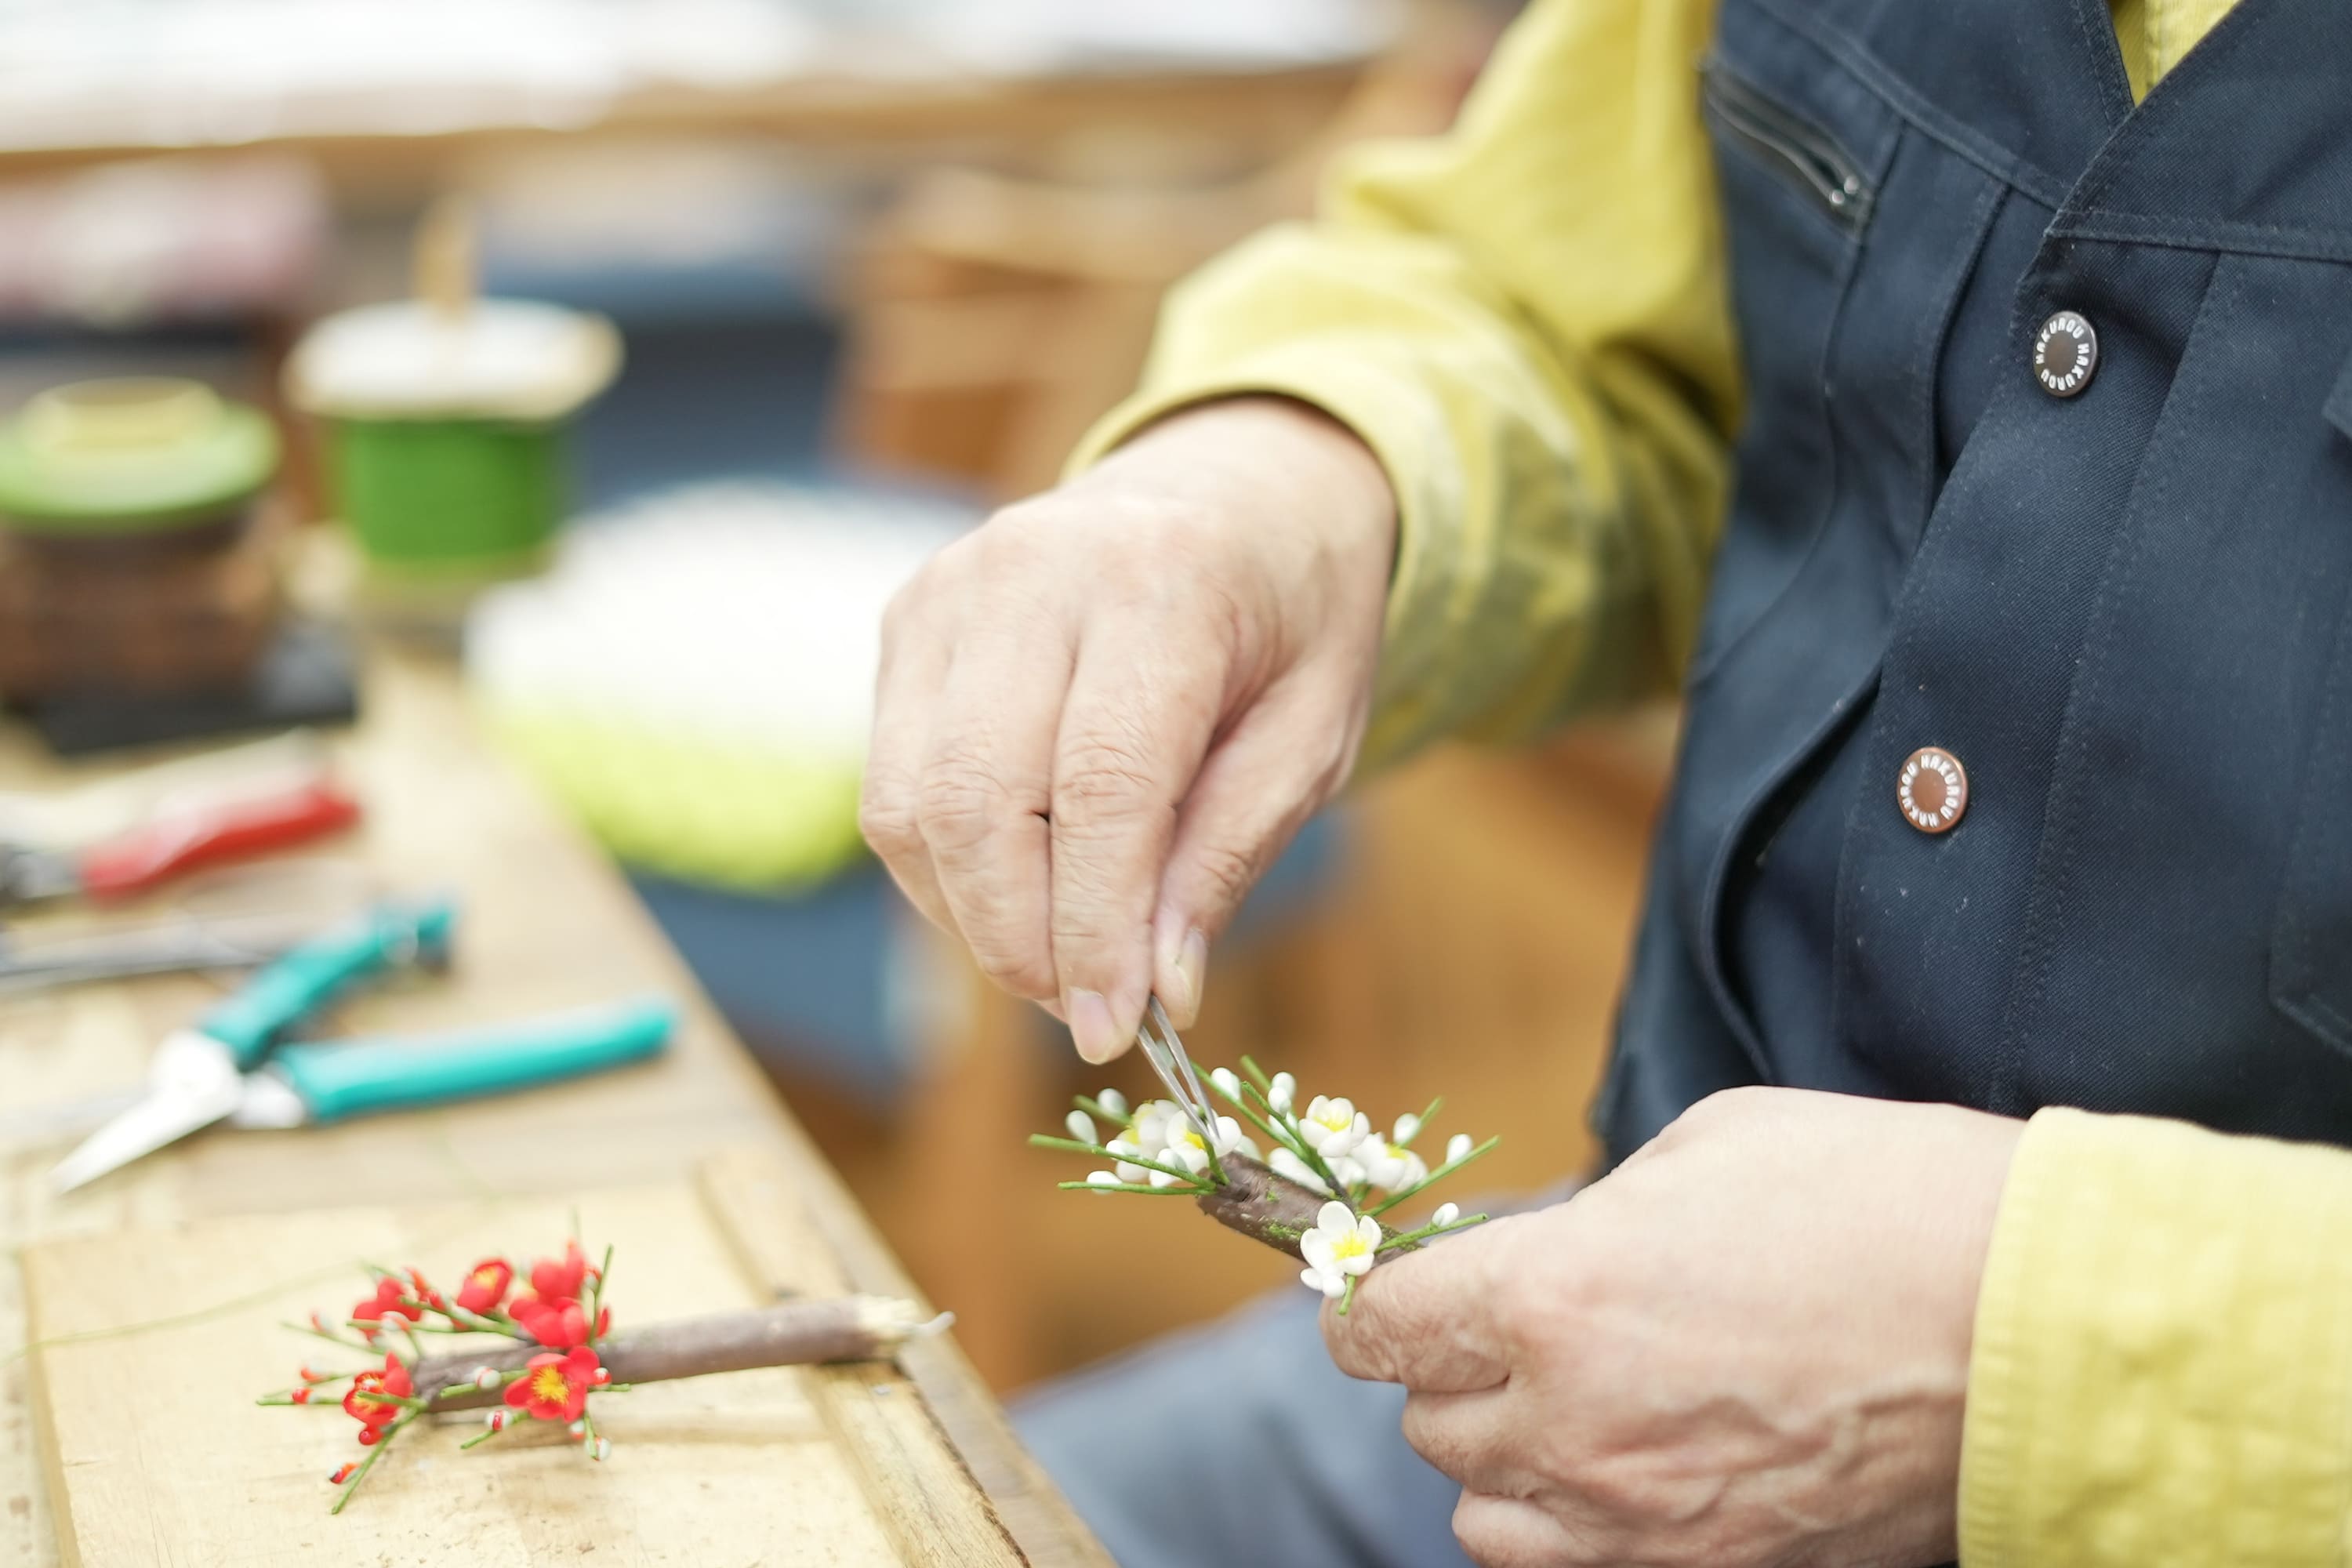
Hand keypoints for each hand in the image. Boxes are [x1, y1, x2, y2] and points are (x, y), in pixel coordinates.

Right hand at [860, 396, 1395, 1060]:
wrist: (1238, 488)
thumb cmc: (1289, 620)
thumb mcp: (1311, 736)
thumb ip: (1230, 853)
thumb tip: (1158, 988)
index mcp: (1161, 582)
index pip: (1098, 787)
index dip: (1095, 927)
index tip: (1115, 1030)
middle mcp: (1034, 570)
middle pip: (978, 802)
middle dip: (1021, 940)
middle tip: (1084, 1010)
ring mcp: (952, 588)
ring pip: (912, 805)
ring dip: (973, 916)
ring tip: (1058, 955)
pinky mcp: (909, 618)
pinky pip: (894, 784)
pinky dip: (945, 869)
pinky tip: (1020, 887)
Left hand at [1324, 1088, 2024, 1567]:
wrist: (2041, 1325)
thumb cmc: (1881, 1202)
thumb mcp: (1707, 1148)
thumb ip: (1590, 1214)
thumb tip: (1542, 1249)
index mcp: (1549, 1294)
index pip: (1377, 1328)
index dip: (1368, 1304)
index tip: (1384, 1294)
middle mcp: (1570, 1423)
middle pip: (1428, 1426)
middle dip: (1456, 1373)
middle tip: (1519, 1330)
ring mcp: (1639, 1521)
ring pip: (1483, 1520)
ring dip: (1503, 1465)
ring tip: (1572, 1411)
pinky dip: (1571, 1531)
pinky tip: (1628, 1475)